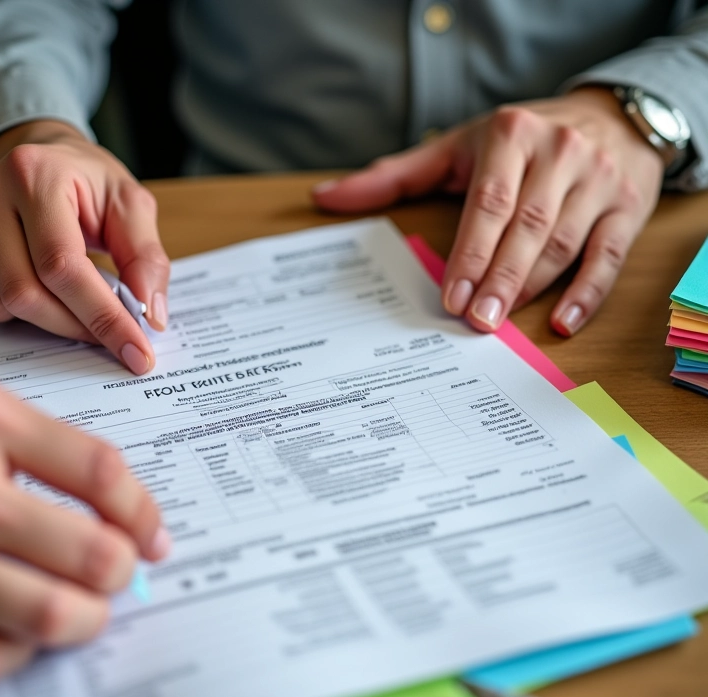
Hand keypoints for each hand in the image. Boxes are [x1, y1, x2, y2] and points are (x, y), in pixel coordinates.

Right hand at [0, 120, 170, 373]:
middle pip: (27, 293)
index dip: (103, 317)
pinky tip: (42, 292)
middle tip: (112, 334)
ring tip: (76, 301)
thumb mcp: (131, 206)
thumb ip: (147, 258)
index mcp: (36, 175)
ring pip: (1, 305)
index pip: (64, 267)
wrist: (43, 158)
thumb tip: (149, 315)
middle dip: (77, 326)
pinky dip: (16, 313)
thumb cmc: (89, 182)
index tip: (136, 353)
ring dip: (48, 320)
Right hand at [0, 379, 169, 683]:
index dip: (143, 513)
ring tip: (85, 602)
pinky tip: (21, 622)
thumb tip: (138, 530)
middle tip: (119, 569)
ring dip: (87, 617)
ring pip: (51, 615)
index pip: (102, 473)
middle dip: (122, 571)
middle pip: (93, 554)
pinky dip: (22, 648)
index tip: (154, 537)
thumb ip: (60, 455)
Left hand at [314, 88, 664, 334]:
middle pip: (527, 228)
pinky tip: (564, 322)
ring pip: (564, 244)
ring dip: (531, 288)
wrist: (610, 116)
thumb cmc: (521, 139)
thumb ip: (395, 175)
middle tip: (475, 322)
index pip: (489, 204)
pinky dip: (588, 292)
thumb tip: (326, 197)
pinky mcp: (628, 207)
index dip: (469, 254)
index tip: (451, 298)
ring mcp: (600, 181)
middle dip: (498, 278)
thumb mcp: (458, 146)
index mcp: (512, 137)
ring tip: (502, 323)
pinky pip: (610, 256)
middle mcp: (560, 154)